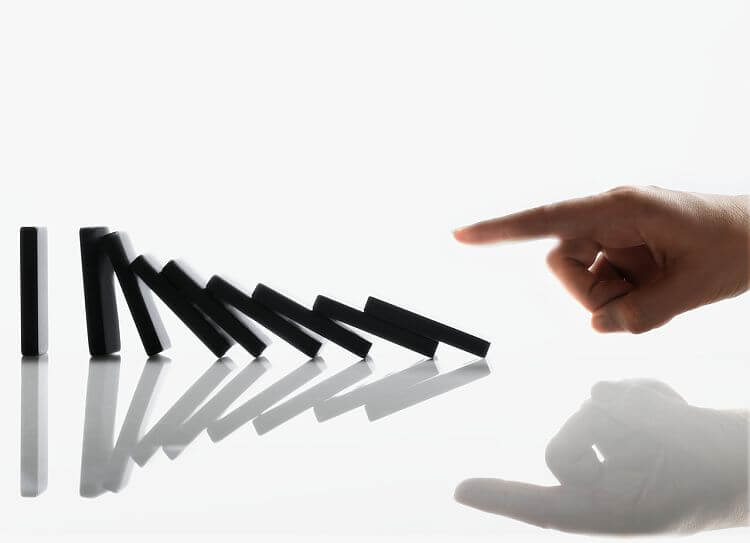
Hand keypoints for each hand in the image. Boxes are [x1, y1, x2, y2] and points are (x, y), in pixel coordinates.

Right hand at [454, 186, 748, 332]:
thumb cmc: (737, 244)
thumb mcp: (693, 287)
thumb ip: (640, 313)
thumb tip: (597, 323)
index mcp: (622, 208)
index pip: (548, 220)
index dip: (501, 229)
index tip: (461, 236)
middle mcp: (610, 216)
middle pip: (562, 262)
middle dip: (591, 293)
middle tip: (639, 302)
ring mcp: (615, 232)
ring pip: (579, 277)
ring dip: (610, 296)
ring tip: (659, 290)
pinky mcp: (622, 248)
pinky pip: (601, 281)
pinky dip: (623, 297)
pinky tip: (657, 287)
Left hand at [454, 379, 748, 534]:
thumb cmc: (715, 476)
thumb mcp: (676, 458)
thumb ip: (632, 428)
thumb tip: (597, 391)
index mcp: (603, 510)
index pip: (544, 505)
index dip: (501, 498)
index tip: (460, 491)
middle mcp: (599, 482)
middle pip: (571, 438)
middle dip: (611, 430)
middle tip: (663, 445)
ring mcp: (610, 452)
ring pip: (599, 407)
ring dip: (642, 411)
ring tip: (680, 430)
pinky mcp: (624, 424)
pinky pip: (621, 394)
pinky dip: (652, 398)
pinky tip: (677, 411)